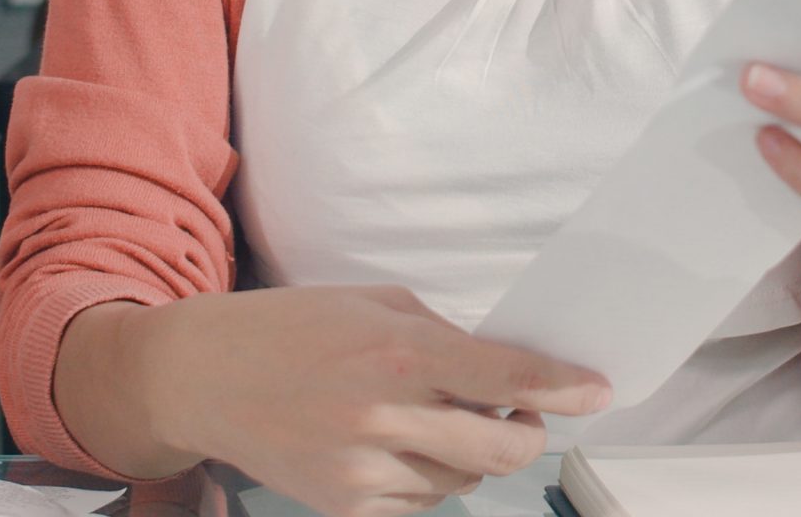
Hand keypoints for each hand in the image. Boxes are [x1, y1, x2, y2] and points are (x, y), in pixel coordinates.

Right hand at [79, 285, 610, 516]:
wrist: (203, 377)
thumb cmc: (291, 329)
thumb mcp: (374, 304)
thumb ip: (443, 336)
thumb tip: (503, 371)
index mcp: (397, 352)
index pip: (507, 378)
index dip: (564, 388)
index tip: (597, 392)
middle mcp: (383, 416)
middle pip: (501, 450)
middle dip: (528, 435)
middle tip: (523, 416)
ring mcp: (362, 470)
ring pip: (463, 481)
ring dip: (470, 454)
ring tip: (433, 417)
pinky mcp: (344, 507)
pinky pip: (420, 505)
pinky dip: (429, 479)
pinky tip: (399, 445)